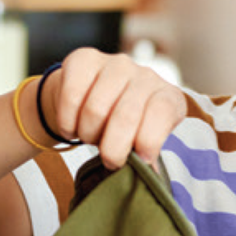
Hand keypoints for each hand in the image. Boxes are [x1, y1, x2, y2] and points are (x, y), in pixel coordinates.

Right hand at [41, 48, 187, 169]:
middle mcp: (146, 75)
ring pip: (95, 110)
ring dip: (88, 134)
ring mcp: (116, 64)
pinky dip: (67, 122)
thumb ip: (147, 154)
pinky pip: (71, 97)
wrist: (92, 97)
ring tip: (91, 137)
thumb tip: (150, 175)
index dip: (150, 140)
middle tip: (110, 160)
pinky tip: (72, 127)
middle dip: (113, 149)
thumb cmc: (125, 127)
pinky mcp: (84, 59)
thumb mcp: (143, 140)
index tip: (140, 160)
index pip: (163, 112)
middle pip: (126, 116)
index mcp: (168, 96)